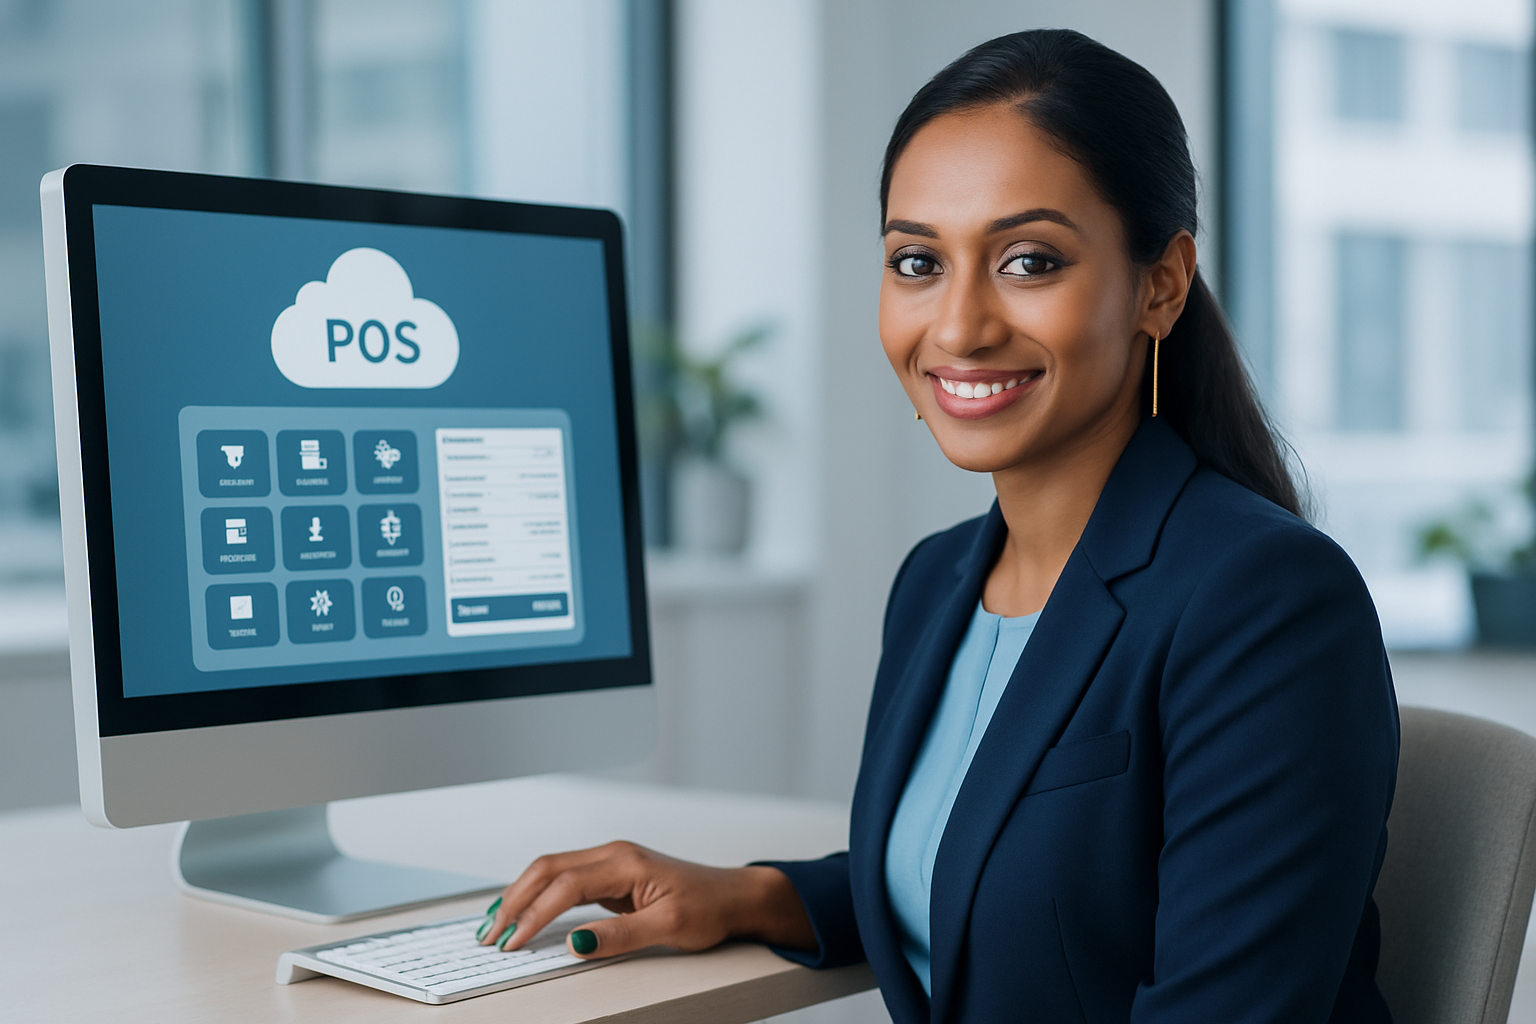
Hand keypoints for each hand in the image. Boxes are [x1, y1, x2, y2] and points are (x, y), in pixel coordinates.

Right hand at [475, 840, 815, 959]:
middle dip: (513, 900)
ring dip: (520, 895)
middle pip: (547, 869)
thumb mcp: (668, 926)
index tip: (513, 942)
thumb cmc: (709, 906)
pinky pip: (565, 880)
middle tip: (488, 934)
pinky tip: (525, 912)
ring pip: (551, 871)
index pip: (564, 886)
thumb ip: (620, 935)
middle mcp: (613, 855)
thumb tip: (576, 943)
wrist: (734, 896)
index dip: (533, 915)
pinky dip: (539, 896)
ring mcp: (611, 862)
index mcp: (624, 862)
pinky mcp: (612, 875)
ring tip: (494, 924)